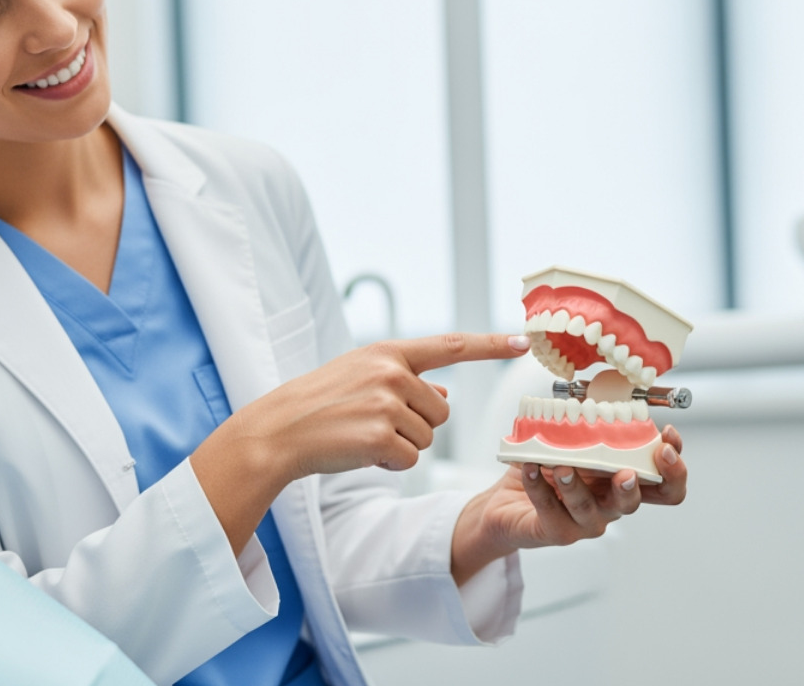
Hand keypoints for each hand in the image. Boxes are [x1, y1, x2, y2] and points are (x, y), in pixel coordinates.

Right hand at [246, 332, 528, 478]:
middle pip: (442, 411)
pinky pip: (410, 459)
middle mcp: (391, 372)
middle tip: (375, 424)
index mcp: (389, 352)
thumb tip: (444, 394)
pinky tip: (362, 453)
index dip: (490, 345)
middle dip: (417, 425)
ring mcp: (385, 403)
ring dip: (402, 446)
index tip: (524, 340)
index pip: (451, 345)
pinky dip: (391, 463)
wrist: (278, 430)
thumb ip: (405, 380)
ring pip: (428, 437)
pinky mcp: (379, 436)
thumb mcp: (362, 378)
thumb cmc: (321, 404)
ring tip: (363, 435)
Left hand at [449, 423, 686, 584]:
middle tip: (626, 470)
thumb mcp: (577, 442)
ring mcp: (585, 523)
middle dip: (637, 484)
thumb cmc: (548, 469)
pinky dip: (538, 485)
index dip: (674, 469)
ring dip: (576, 486)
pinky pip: (549, 509)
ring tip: (561, 467)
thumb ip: (594, 425)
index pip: (665, 486)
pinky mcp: (556, 531)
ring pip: (590, 510)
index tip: (666, 441)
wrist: (508, 503)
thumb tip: (602, 393)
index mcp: (622, 483)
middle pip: (636, 502)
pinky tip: (529, 466)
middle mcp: (610, 506)